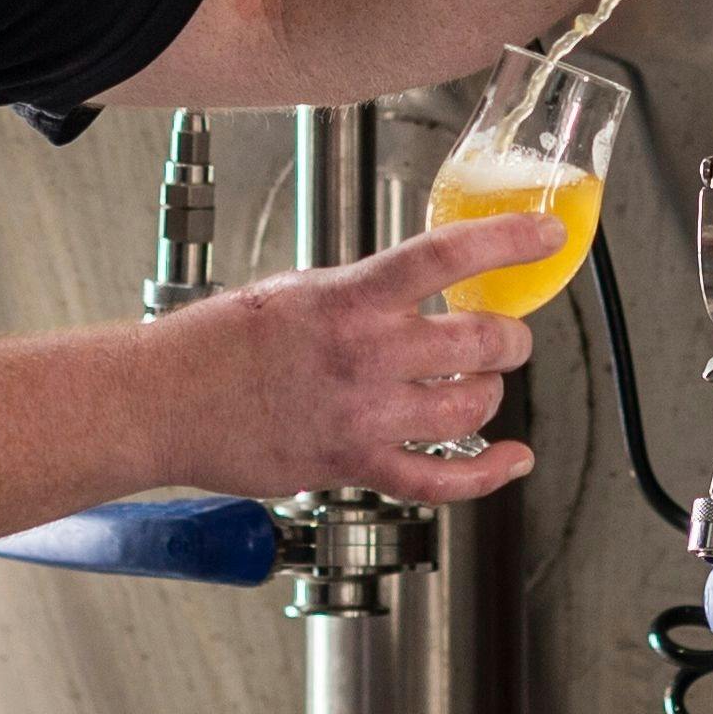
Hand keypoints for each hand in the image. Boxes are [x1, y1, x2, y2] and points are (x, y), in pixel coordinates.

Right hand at [138, 215, 554, 503]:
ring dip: (487, 393)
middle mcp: (364, 354)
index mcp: (349, 297)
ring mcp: (363, 415)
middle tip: (508, 336)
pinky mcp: (352, 464)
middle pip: (478, 343)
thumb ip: (361, 294)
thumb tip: (414, 293)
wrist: (167, 402)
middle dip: (509, 339)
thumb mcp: (298, 289)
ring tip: (479, 384)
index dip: (507, 241)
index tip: (545, 234)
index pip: (447, 256)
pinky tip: (512, 460)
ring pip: (468, 407)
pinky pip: (438, 479)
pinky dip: (487, 474)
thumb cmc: (219, 341)